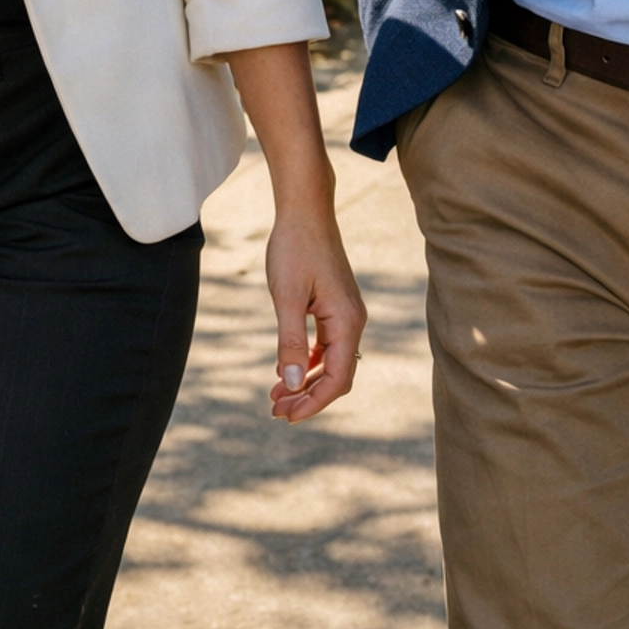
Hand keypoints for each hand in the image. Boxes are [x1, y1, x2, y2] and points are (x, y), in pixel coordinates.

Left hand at [266, 204, 366, 423]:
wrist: (305, 212)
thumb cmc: (295, 249)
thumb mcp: (287, 297)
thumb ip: (290, 342)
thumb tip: (290, 384)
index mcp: (347, 322)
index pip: (337, 379)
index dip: (313, 403)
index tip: (286, 416)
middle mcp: (352, 321)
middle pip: (337, 376)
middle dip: (308, 397)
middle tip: (275, 412)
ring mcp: (345, 314)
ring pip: (331, 362)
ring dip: (305, 382)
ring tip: (277, 397)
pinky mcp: (335, 307)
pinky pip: (326, 346)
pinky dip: (307, 362)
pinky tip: (286, 370)